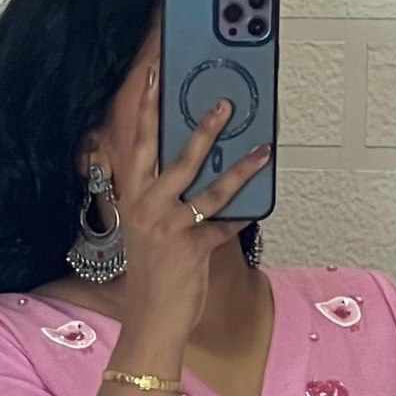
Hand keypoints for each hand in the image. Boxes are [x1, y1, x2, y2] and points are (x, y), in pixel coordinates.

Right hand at [114, 65, 271, 342]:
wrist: (150, 320)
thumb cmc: (152, 276)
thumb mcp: (147, 231)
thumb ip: (163, 200)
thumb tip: (196, 173)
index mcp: (134, 198)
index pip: (138, 144)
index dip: (146, 108)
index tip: (154, 76)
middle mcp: (147, 207)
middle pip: (175, 157)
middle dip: (201, 128)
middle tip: (224, 103)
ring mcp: (169, 227)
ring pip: (209, 189)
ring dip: (239, 168)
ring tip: (262, 150)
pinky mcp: (191, 249)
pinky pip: (223, 226)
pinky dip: (241, 218)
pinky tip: (260, 204)